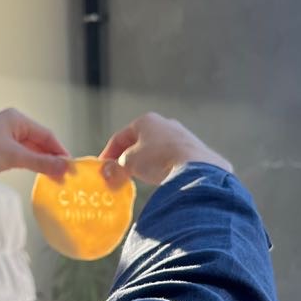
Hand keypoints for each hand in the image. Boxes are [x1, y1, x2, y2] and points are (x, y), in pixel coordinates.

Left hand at [0, 109, 69, 207]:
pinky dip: (27, 164)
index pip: (46, 134)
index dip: (60, 151)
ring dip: (40, 163)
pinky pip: (16, 155)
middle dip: (51, 159)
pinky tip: (33, 174)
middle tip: (63, 177)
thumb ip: (41, 162)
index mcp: (17, 118)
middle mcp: (10, 124)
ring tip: (52, 179)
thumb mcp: (14, 157)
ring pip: (27, 150)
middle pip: (38, 142)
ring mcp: (1, 136)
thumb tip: (66, 167)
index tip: (71, 168)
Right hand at [100, 113, 231, 187]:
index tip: (103, 168)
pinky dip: (164, 167)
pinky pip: (173, 158)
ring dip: (147, 163)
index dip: (108, 153)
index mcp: (146, 120)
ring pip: (158, 150)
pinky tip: (163, 179)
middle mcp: (165, 123)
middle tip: (120, 173)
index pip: (120, 136)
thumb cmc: (158, 159)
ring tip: (142, 178)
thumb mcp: (129, 164)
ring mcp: (183, 136)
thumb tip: (107, 176)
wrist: (197, 168)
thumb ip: (115, 168)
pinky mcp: (196, 150)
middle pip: (140, 142)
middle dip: (128, 158)